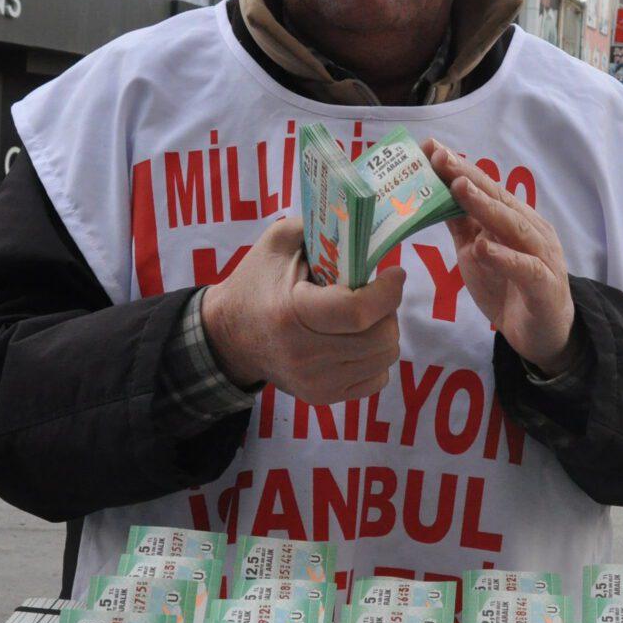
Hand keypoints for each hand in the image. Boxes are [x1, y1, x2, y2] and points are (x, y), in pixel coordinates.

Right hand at [200, 216, 405, 405]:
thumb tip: (365, 224)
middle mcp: (304, 354)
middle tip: (375, 295)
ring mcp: (314, 382)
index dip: (387, 292)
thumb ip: (320, 226)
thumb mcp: (278, 242)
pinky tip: (355, 340)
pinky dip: (375, 357)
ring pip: (384, 359)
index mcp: (292, 313)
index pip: (358, 312)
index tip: (393, 274)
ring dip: (383, 332)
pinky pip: (376, 380)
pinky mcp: (322, 397)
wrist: (229, 337)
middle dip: (388, 310)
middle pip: (380, 338)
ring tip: (363, 316)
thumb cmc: (257, 282)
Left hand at [425, 140, 578, 375]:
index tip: (432, 148)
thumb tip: (433, 195)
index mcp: (516, 219)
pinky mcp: (544, 286)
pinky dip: (504, 257)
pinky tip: (484, 247)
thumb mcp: (478, 254)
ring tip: (459, 188)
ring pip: (513, 225)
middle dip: (468, 176)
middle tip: (441, 157)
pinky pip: (525, 268)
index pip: (486, 188)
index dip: (460, 168)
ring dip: (486, 206)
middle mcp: (532, 231)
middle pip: (499, 199)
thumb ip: (463, 226)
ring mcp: (542, 256)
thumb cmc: (510, 289)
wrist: (543, 335)